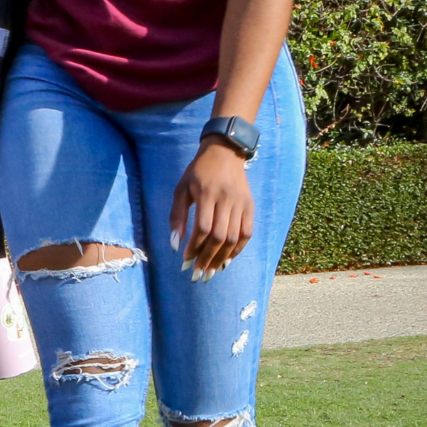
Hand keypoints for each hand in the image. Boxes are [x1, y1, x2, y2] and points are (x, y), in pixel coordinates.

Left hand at [168, 141, 254, 277]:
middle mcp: (227, 199)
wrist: (225, 153)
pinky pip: (247, 233)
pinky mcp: (250, 206)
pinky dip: (238, 249)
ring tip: (211, 272)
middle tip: (198, 274)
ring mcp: (241, 204)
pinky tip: (227, 260)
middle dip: (207, 258)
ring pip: (234, 238)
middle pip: (220, 236)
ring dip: (222, 258)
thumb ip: (177, 216)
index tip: (185, 261)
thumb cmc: (198, 172)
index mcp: (207, 194)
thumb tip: (175, 245)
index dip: (195, 247)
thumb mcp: (181, 189)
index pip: (203, 228)